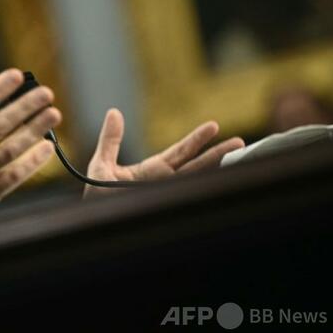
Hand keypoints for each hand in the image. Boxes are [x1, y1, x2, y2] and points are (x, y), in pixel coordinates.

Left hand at [83, 108, 244, 196]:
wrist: (93, 220)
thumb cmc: (96, 196)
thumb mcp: (102, 163)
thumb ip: (111, 139)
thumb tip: (114, 112)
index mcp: (152, 170)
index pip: (180, 152)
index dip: (196, 139)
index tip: (214, 126)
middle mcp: (163, 183)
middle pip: (196, 165)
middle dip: (217, 153)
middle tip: (239, 141)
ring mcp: (165, 195)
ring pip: (196, 181)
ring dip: (216, 169)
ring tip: (238, 156)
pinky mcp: (162, 205)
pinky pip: (186, 197)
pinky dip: (202, 190)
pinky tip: (218, 183)